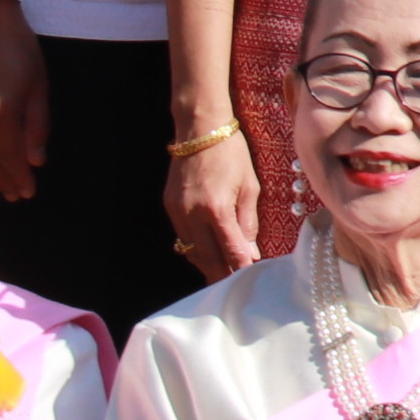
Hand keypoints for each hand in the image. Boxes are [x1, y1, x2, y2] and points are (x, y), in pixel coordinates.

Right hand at [164, 128, 259, 281]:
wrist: (200, 131)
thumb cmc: (232, 155)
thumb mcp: (250, 186)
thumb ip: (248, 222)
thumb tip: (249, 252)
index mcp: (217, 209)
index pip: (230, 250)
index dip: (239, 268)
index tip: (249, 280)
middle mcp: (192, 215)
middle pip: (206, 257)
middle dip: (221, 274)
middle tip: (233, 287)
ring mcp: (177, 213)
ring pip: (191, 250)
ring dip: (206, 264)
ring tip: (222, 274)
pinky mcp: (169, 208)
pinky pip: (183, 237)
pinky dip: (195, 248)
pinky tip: (208, 252)